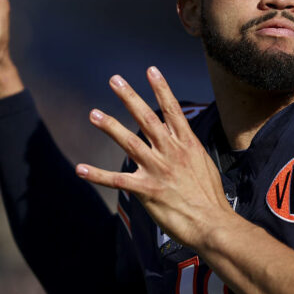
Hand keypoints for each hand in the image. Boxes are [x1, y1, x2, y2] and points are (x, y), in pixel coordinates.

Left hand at [75, 67, 236, 248]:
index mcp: (187, 145)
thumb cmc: (211, 199)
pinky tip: (81, 169)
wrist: (213, 223)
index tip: (151, 70)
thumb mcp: (204, 167)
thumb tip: (182, 148)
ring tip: (94, 113)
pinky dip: (97, 175)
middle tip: (114, 80)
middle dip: (129, 97)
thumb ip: (189, 154)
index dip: (161, 88)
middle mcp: (171, 152)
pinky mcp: (147, 190)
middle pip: (147, 118)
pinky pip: (117, 180)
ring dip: (110, 126)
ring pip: (130, 142)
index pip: (172, 110)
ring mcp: (158, 169)